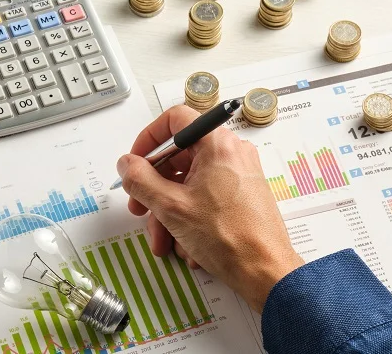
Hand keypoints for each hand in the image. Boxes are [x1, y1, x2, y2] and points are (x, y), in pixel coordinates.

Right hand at [116, 105, 303, 312]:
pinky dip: (189, 219)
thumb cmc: (229, 236)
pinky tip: (187, 246)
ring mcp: (238, 174)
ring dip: (169, 213)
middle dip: (154, 189)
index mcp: (217, 143)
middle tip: (139, 209)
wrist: (265, 271)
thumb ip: (141, 180)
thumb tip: (127, 164)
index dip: (148, 139)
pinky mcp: (241, 195)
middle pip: (179, 158)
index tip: (134, 163)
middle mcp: (231, 153)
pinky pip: (205, 198)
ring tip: (164, 242)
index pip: (175, 119)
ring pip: (189, 184)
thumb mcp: (171, 206)